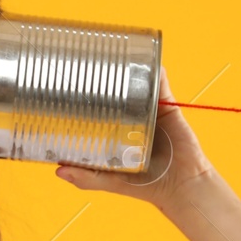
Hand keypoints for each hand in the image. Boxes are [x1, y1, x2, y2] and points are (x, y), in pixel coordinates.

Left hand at [53, 65, 219, 212]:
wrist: (182, 184)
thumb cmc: (146, 186)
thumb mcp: (112, 182)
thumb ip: (87, 178)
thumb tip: (58, 171)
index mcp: (114, 133)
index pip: (94, 112)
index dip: (80, 100)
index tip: (62, 88)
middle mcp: (129, 118)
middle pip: (111, 92)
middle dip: (99, 78)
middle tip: (82, 64)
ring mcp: (147, 109)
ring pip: (134, 82)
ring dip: (125, 67)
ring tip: (109, 54)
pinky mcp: (166, 104)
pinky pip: (159, 81)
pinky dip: (153, 67)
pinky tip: (143, 56)